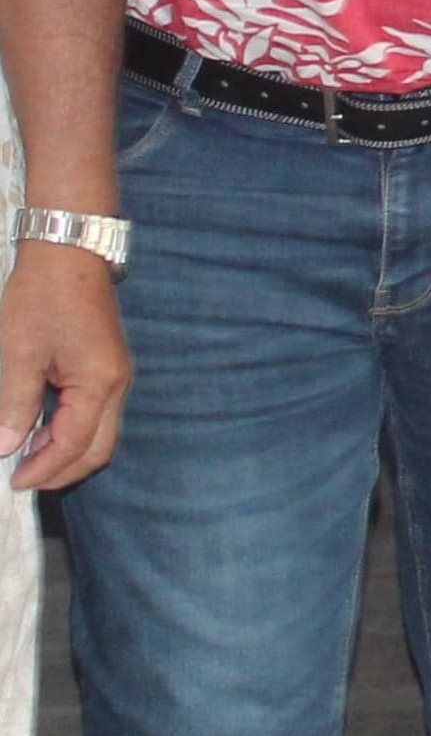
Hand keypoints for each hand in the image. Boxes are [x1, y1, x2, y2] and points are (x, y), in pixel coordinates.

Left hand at [0, 241, 128, 486]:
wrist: (69, 253)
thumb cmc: (43, 299)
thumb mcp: (20, 354)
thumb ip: (16, 405)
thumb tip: (5, 447)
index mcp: (99, 383)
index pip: (74, 445)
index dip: (43, 469)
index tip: (12, 482)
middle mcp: (116, 385)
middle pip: (99, 447)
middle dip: (62, 470)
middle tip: (22, 477)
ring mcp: (115, 375)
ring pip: (99, 432)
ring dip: (65, 450)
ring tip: (25, 453)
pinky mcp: (106, 366)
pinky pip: (95, 413)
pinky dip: (70, 430)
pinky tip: (40, 427)